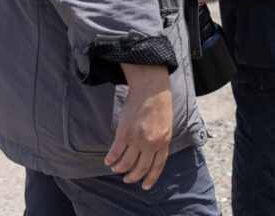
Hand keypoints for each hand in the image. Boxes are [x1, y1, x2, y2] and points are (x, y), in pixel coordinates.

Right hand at [106, 64, 171, 188]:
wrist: (152, 89)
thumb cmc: (160, 104)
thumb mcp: (166, 125)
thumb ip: (160, 140)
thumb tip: (150, 153)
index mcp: (164, 141)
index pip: (158, 165)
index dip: (151, 178)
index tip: (145, 186)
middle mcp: (151, 143)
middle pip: (141, 168)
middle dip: (132, 177)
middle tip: (127, 179)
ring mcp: (137, 139)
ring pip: (126, 163)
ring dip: (119, 169)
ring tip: (115, 169)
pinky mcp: (124, 133)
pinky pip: (115, 152)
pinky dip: (111, 159)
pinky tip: (108, 161)